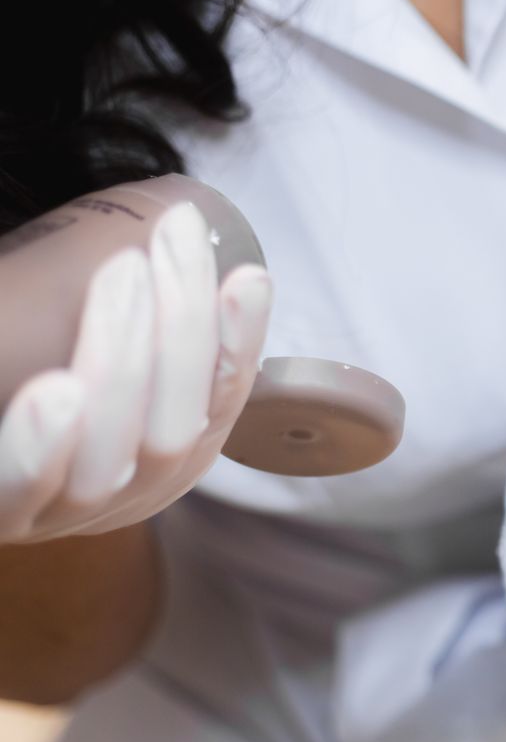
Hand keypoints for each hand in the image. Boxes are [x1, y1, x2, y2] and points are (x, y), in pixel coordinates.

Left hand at [0, 202, 271, 543]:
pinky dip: (44, 444)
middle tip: (169, 241)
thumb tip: (175, 225)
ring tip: (123, 273)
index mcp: (163, 457)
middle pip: (175, 427)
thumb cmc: (23, 389)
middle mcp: (124, 494)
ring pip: (112, 453)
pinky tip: (57, 392)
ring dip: (125, 358)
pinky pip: (22, 493)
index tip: (246, 275)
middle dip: (183, 327)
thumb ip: (133, 318)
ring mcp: (59, 516)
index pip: (218, 402)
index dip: (240, 341)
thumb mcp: (97, 350)